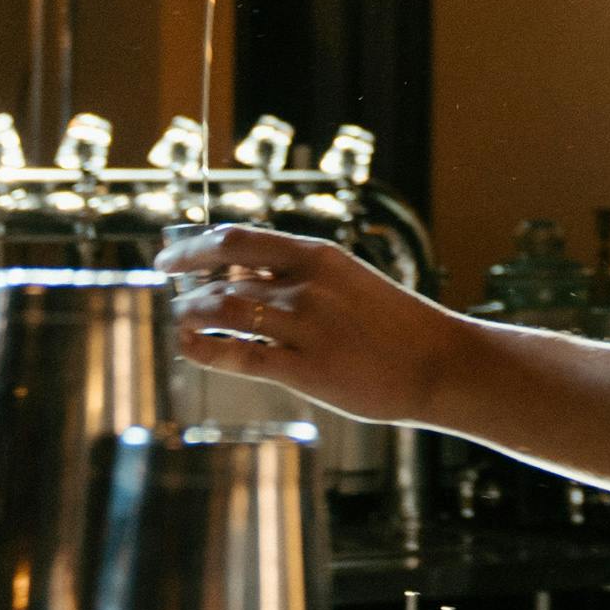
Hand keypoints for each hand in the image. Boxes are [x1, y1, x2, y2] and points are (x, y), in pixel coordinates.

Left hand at [156, 223, 464, 424]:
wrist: (440, 363)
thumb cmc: (394, 325)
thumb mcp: (348, 281)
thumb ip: (298, 277)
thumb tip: (242, 274)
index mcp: (318, 256)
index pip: (237, 239)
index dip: (194, 246)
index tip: (169, 255)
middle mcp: (307, 286)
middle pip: (223, 276)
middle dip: (185, 280)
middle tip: (169, 287)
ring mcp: (306, 328)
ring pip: (225, 312)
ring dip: (192, 315)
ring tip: (182, 321)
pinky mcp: (307, 370)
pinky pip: (240, 356)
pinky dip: (205, 350)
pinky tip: (189, 348)